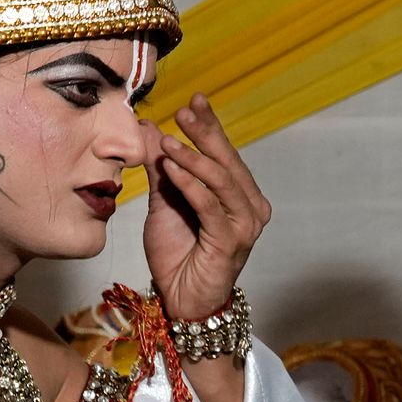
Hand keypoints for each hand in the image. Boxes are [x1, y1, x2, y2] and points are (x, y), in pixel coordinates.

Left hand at [145, 99, 269, 325]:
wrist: (181, 300)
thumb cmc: (178, 255)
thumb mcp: (165, 203)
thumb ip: (162, 169)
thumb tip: (151, 128)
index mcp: (240, 195)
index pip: (225, 154)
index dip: (211, 126)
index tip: (195, 101)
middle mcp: (250, 207)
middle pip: (228, 162)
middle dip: (206, 134)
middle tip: (184, 111)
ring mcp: (245, 225)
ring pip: (221, 181)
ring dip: (194, 158)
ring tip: (169, 143)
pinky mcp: (231, 241)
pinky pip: (210, 206)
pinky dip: (191, 185)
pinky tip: (171, 169)